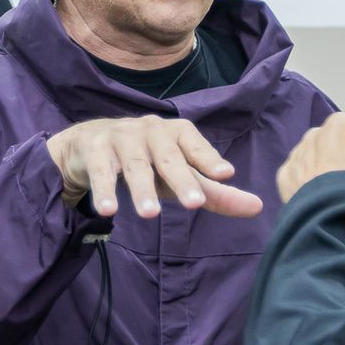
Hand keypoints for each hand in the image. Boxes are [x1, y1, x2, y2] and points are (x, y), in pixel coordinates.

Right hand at [47, 116, 262, 219]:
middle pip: (168, 157)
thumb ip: (215, 193)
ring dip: (141, 189)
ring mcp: (122, 137)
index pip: (195, 146)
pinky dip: (104, 190)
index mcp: (176, 133)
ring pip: (135, 166)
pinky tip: (107, 211)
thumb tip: (257, 207)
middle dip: (181, 180)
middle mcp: (151, 130)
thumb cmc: (146, 162)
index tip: (225, 174)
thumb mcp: (179, 177)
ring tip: (149, 214)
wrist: (87, 146)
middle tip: (195, 204)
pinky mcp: (94, 149)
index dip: (209, 158)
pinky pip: (101, 172)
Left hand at [277, 112, 344, 222]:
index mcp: (339, 122)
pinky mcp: (286, 178)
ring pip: (321, 166)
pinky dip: (312, 190)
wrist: (334, 205)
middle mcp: (314, 134)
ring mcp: (297, 156)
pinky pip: (302, 181)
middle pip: (339, 151)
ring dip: (334, 179)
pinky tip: (325, 200)